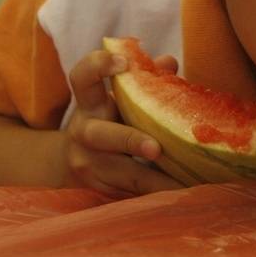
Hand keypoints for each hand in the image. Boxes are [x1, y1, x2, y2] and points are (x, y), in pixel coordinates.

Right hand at [63, 50, 182, 197]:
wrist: (71, 161)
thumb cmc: (108, 119)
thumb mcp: (119, 98)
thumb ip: (144, 80)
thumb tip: (169, 62)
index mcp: (89, 103)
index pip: (82, 77)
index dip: (99, 66)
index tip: (124, 62)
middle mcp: (83, 132)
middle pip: (100, 135)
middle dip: (129, 140)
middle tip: (156, 148)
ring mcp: (87, 165)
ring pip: (120, 173)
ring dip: (154, 180)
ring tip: (184, 184)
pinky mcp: (98, 190)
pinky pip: (130, 193)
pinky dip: (156, 194)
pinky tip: (182, 194)